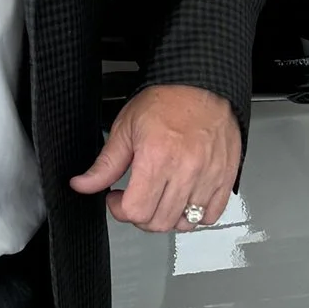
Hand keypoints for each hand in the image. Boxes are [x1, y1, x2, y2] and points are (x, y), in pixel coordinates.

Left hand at [70, 84, 240, 233]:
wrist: (201, 84)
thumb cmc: (167, 101)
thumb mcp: (126, 128)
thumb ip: (105, 164)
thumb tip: (83, 185)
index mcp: (157, 157)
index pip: (136, 211)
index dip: (120, 210)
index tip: (117, 198)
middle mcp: (185, 169)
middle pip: (159, 222)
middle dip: (141, 216)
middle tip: (136, 199)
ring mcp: (208, 176)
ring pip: (185, 223)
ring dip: (167, 217)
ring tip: (160, 199)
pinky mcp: (226, 177)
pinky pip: (211, 215)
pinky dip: (196, 216)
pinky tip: (184, 200)